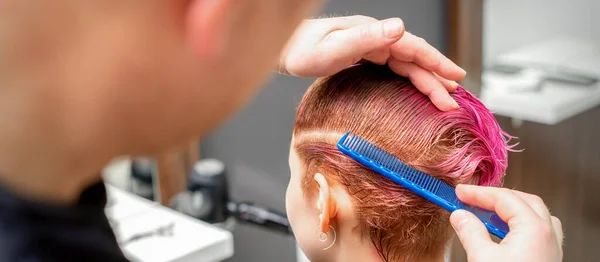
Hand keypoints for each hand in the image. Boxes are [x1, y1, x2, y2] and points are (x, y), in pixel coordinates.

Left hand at [278, 15, 464, 110]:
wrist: (286, 50)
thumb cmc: (304, 50)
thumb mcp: (335, 47)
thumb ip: (367, 37)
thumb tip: (399, 27)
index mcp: (373, 33)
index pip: (413, 47)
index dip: (436, 62)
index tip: (456, 77)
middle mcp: (376, 38)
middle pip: (414, 59)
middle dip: (436, 78)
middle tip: (454, 99)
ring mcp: (370, 47)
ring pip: (406, 65)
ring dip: (426, 80)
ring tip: (444, 96)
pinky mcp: (364, 57)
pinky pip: (394, 68)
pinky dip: (410, 78)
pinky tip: (416, 87)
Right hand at [450, 185, 563, 261]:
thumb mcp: (481, 258)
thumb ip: (470, 232)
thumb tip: (460, 216)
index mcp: (534, 228)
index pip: (504, 198)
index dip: (478, 194)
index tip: (459, 193)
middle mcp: (548, 235)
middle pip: (523, 201)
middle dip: (496, 197)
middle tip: (472, 199)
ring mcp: (551, 248)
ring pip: (535, 215)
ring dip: (510, 210)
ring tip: (487, 214)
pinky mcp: (548, 260)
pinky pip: (538, 232)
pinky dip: (520, 225)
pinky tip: (504, 235)